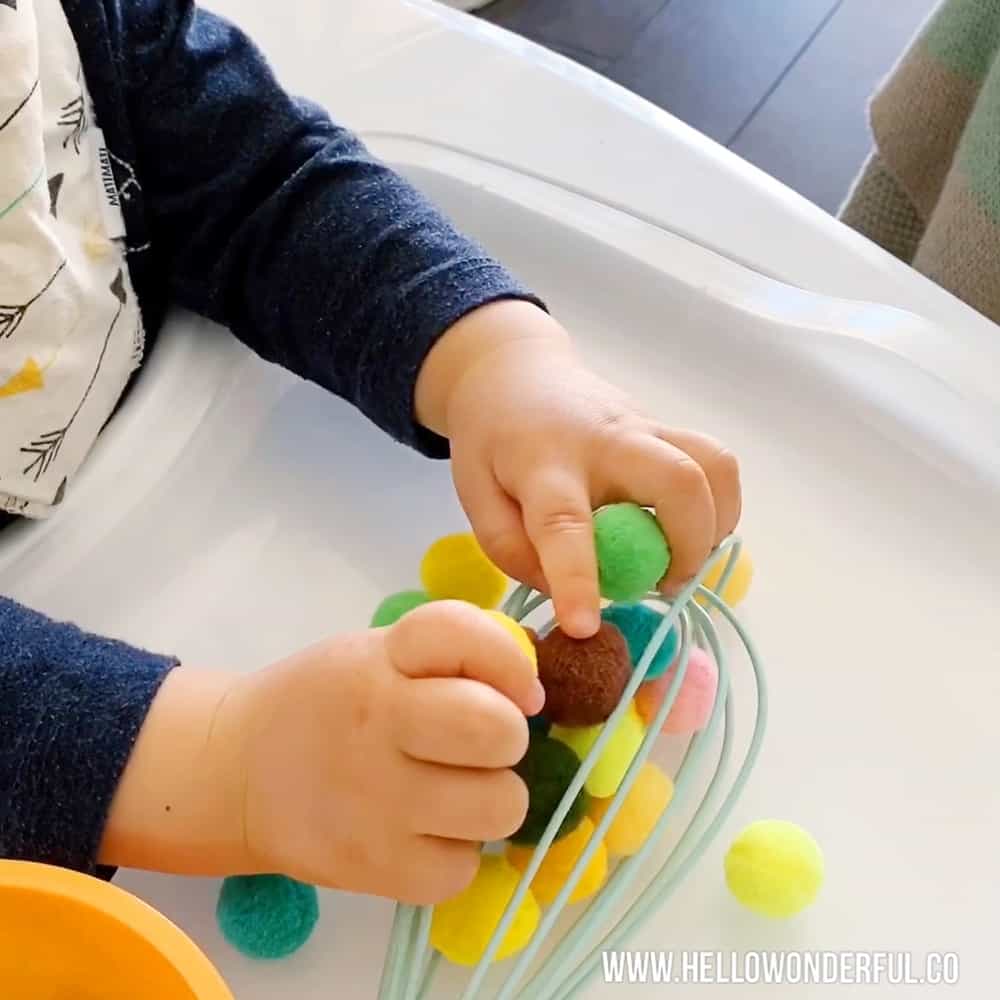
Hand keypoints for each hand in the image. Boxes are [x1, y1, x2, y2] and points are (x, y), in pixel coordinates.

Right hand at [101, 602, 541, 903]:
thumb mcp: (380, 652)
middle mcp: (377, 722)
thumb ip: (454, 654)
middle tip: (483, 743)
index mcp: (381, 660)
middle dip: (508, 736)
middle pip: (498, 731)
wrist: (240, 769)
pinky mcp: (372, 868)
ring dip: (493, 798)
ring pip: (500, 806)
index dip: (510, 661)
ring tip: (456, 789)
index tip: (520, 688)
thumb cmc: (332, 701)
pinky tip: (425, 831)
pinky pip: (463, 869)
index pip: (461, 633)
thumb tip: (535, 692)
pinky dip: (455, 853)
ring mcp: (373, 801)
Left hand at [415, 301, 740, 637]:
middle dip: (688, 546)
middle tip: (662, 584)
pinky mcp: (666, 428)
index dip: (577, 578)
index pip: (563, 522)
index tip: (585, 627)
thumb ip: (509, 548)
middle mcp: (605, 439)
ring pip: (714, 466)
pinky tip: (685, 531)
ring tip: (680, 560)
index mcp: (543, 461)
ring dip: (714, 526)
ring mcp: (644, 427)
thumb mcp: (475, 495)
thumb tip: (563, 589)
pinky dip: (717, 507)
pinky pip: (715, 464)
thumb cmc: (491, 440)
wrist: (514, 370)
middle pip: (677, 480)